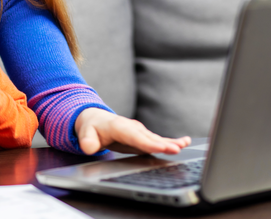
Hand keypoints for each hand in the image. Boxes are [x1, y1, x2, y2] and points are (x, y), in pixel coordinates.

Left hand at [75, 108, 190, 154]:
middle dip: (162, 143)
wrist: (95, 119)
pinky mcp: (142, 136)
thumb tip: (88, 147)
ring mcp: (139, 131)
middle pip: (148, 137)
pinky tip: (185, 142)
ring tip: (184, 145)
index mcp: (118, 126)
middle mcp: (132, 127)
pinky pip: (157, 139)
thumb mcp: (85, 133)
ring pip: (155, 138)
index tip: (159, 147)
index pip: (134, 136)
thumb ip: (87, 140)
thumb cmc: (91, 126)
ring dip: (170, 142)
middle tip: (176, 150)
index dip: (147, 142)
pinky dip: (171, 141)